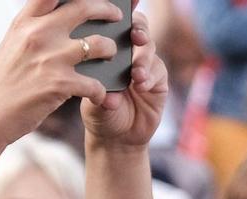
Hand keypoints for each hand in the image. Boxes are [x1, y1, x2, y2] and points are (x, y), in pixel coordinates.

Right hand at [0, 0, 124, 151]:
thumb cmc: (5, 80)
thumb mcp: (15, 43)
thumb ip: (36, 28)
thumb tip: (61, 15)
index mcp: (25, 21)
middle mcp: (38, 33)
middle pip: (83, 8)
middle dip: (107, 10)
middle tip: (117, 16)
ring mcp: (50, 58)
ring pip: (99, 45)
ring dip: (111, 51)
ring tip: (110, 56)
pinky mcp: (60, 84)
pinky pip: (96, 84)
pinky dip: (101, 91)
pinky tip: (98, 95)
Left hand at [81, 6, 167, 152]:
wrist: (115, 137)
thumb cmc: (96, 110)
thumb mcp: (88, 91)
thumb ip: (94, 79)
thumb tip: (100, 72)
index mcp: (106, 46)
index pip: (114, 22)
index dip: (122, 9)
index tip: (128, 3)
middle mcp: (127, 51)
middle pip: (138, 27)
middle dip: (138, 27)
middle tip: (135, 36)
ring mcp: (144, 64)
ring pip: (149, 48)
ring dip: (143, 57)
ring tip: (135, 73)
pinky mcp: (158, 80)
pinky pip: (157, 71)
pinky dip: (150, 76)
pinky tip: (141, 85)